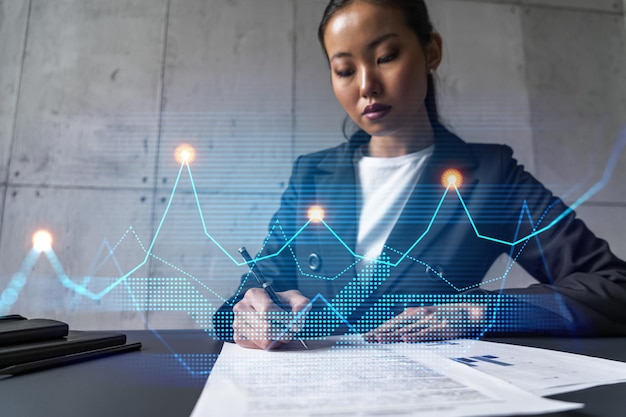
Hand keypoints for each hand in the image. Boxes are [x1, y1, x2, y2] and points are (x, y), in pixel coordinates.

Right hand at [232, 289, 309, 349]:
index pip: (267, 309)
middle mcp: (241, 307)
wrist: (270, 312)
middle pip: (265, 327)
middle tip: (291, 332)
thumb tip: (299, 313)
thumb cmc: (281, 305)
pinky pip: (257, 347)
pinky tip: (272, 337)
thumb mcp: (293, 299)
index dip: (284, 319)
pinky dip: (269, 345)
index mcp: (253, 294)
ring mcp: (238, 323)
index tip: (294, 323)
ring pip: (262, 339)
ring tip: (282, 334)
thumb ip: (301, 303)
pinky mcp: (239, 337)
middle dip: (283, 332)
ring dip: (277, 340)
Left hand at [364, 303, 485, 342]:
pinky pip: (427, 332)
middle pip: (397, 325)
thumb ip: (412, 324)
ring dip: (394, 334)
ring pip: (409, 329)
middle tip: (367, 340)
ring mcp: (431, 320)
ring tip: (380, 340)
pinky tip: (406, 339)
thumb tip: (394, 333)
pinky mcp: (442, 327)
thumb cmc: (445, 317)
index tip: (365, 336)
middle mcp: (420, 314)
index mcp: (414, 313)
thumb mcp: (426, 317)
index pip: (392, 322)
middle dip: (381, 332)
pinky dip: (416, 335)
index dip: (379, 329)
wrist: (471, 312)